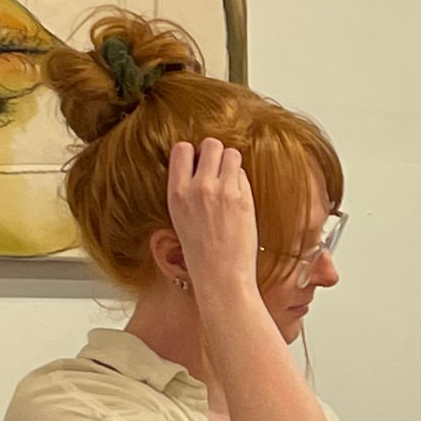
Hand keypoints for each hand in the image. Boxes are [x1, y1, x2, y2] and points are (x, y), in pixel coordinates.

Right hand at [166, 138, 259, 291]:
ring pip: (232, 154)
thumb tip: (201, 168)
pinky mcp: (243, 199)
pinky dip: (243, 182)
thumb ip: (188, 189)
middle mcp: (197, 187)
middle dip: (217, 154)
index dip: (194, 153)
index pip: (182, 148)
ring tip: (231, 184)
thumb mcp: (181, 216)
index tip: (199, 164)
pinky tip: (239, 200)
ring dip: (233, 164)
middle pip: (211, 144)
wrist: (220, 275)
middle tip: (220, 172)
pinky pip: (244, 174)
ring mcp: (221, 191)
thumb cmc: (202, 251)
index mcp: (176, 192)